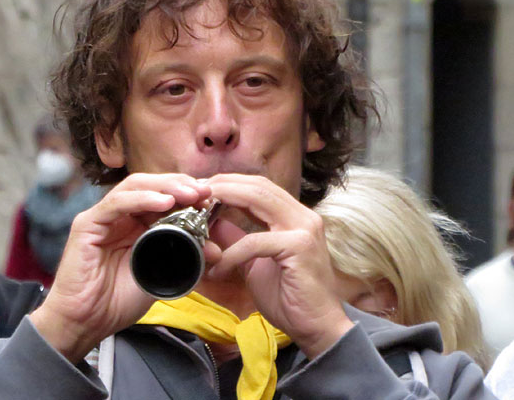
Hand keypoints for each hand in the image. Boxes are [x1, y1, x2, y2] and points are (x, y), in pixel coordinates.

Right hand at [30, 173, 210, 362]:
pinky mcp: (87, 224)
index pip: (164, 196)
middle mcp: (121, 216)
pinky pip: (117, 203)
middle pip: (152, 186)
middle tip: (205, 190)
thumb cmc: (118, 301)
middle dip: (181, 185)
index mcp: (137, 224)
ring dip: (165, 187)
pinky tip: (164, 202)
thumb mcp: (161, 276)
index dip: (188, 194)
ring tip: (190, 194)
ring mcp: (104, 217)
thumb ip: (185, 260)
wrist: (86, 323)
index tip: (211, 197)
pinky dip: (142, 199)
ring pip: (135, 187)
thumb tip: (215, 250)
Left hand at [206, 174, 352, 358]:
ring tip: (199, 212)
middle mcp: (303, 216)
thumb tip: (214, 223)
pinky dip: (231, 253)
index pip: (260, 187)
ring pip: (258, 200)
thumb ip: (238, 241)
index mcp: (296, 217)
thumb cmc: (290, 299)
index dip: (231, 184)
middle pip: (259, 186)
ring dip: (225, 201)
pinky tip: (216, 268)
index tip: (203, 191)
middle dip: (224, 185)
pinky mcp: (298, 246)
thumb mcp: (255, 263)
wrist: (318, 328)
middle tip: (195, 194)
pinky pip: (254, 242)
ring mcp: (304, 229)